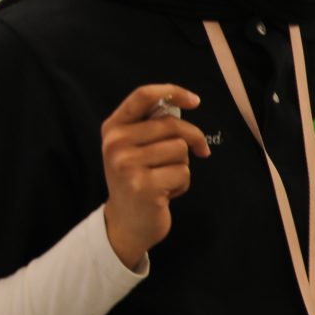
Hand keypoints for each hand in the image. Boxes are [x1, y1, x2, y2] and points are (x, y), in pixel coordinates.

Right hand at [99, 84, 211, 269]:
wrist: (127, 222)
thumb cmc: (139, 179)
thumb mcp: (135, 147)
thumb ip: (153, 125)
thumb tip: (186, 103)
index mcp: (113, 128)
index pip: (143, 96)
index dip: (172, 92)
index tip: (195, 101)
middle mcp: (115, 143)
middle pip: (172, 125)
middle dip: (193, 138)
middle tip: (200, 151)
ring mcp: (127, 164)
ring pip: (180, 150)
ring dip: (182, 166)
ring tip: (164, 178)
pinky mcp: (143, 185)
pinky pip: (183, 173)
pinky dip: (182, 185)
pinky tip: (164, 193)